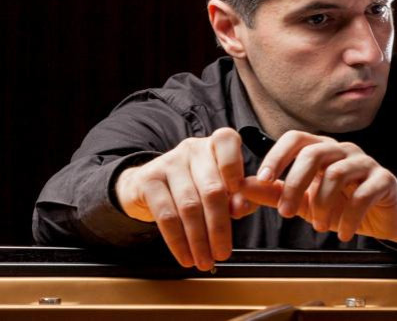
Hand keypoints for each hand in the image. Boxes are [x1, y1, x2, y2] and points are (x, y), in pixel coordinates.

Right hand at [114, 128, 250, 270]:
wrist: (147, 186)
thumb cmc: (197, 187)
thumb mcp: (224, 188)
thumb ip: (243, 196)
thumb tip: (243, 208)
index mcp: (216, 145)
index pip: (227, 142)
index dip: (235, 168)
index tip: (239, 198)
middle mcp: (193, 149)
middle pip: (211, 188)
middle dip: (219, 227)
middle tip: (223, 254)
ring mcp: (169, 163)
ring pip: (189, 206)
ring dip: (199, 239)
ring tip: (205, 261)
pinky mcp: (148, 180)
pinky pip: (166, 215)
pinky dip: (178, 241)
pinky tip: (185, 256)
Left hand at [240, 130, 396, 243]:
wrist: (384, 217)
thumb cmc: (342, 204)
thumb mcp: (303, 201)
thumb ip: (274, 193)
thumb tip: (240, 188)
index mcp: (322, 150)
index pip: (296, 139)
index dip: (278, 155)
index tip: (264, 179)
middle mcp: (343, 151)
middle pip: (315, 153)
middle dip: (295, 184)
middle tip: (285, 212)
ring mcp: (365, 164)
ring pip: (337, 174)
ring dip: (322, 205)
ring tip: (319, 227)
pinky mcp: (384, 180)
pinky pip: (363, 195)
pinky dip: (348, 218)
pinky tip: (342, 233)